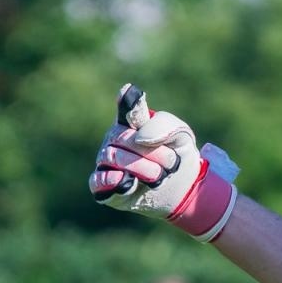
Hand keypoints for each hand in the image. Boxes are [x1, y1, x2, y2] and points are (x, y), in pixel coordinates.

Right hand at [89, 83, 240, 241]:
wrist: (182, 189)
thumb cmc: (177, 156)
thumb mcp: (182, 136)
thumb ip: (164, 126)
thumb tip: (140, 137)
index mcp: (131, 122)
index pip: (128, 109)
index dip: (129, 102)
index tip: (131, 93)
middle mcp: (113, 140)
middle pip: (125, 138)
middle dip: (155, 152)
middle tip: (173, 163)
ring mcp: (107, 163)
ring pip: (113, 157)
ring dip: (143, 168)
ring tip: (160, 176)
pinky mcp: (104, 187)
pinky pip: (99, 180)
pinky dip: (111, 180)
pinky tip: (128, 182)